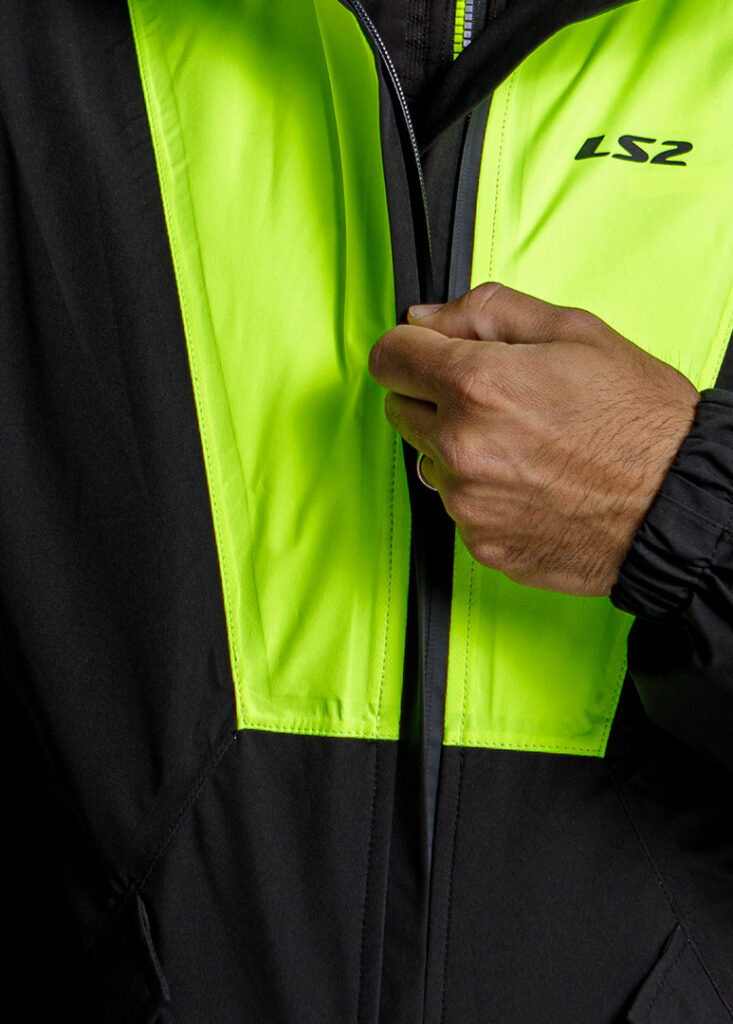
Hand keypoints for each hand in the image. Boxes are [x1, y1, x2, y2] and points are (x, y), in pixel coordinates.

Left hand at [368, 283, 699, 595]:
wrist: (678, 504)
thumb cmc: (640, 420)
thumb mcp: (574, 331)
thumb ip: (486, 312)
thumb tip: (426, 318)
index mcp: (478, 385)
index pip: (388, 357)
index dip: (410, 346)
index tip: (428, 351)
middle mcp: (461, 447)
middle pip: (400, 408)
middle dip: (433, 394)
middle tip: (493, 397)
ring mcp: (467, 503)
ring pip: (428, 460)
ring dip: (457, 447)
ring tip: (522, 444)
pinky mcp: (481, 544)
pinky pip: (457, 507)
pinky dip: (482, 492)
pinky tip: (530, 482)